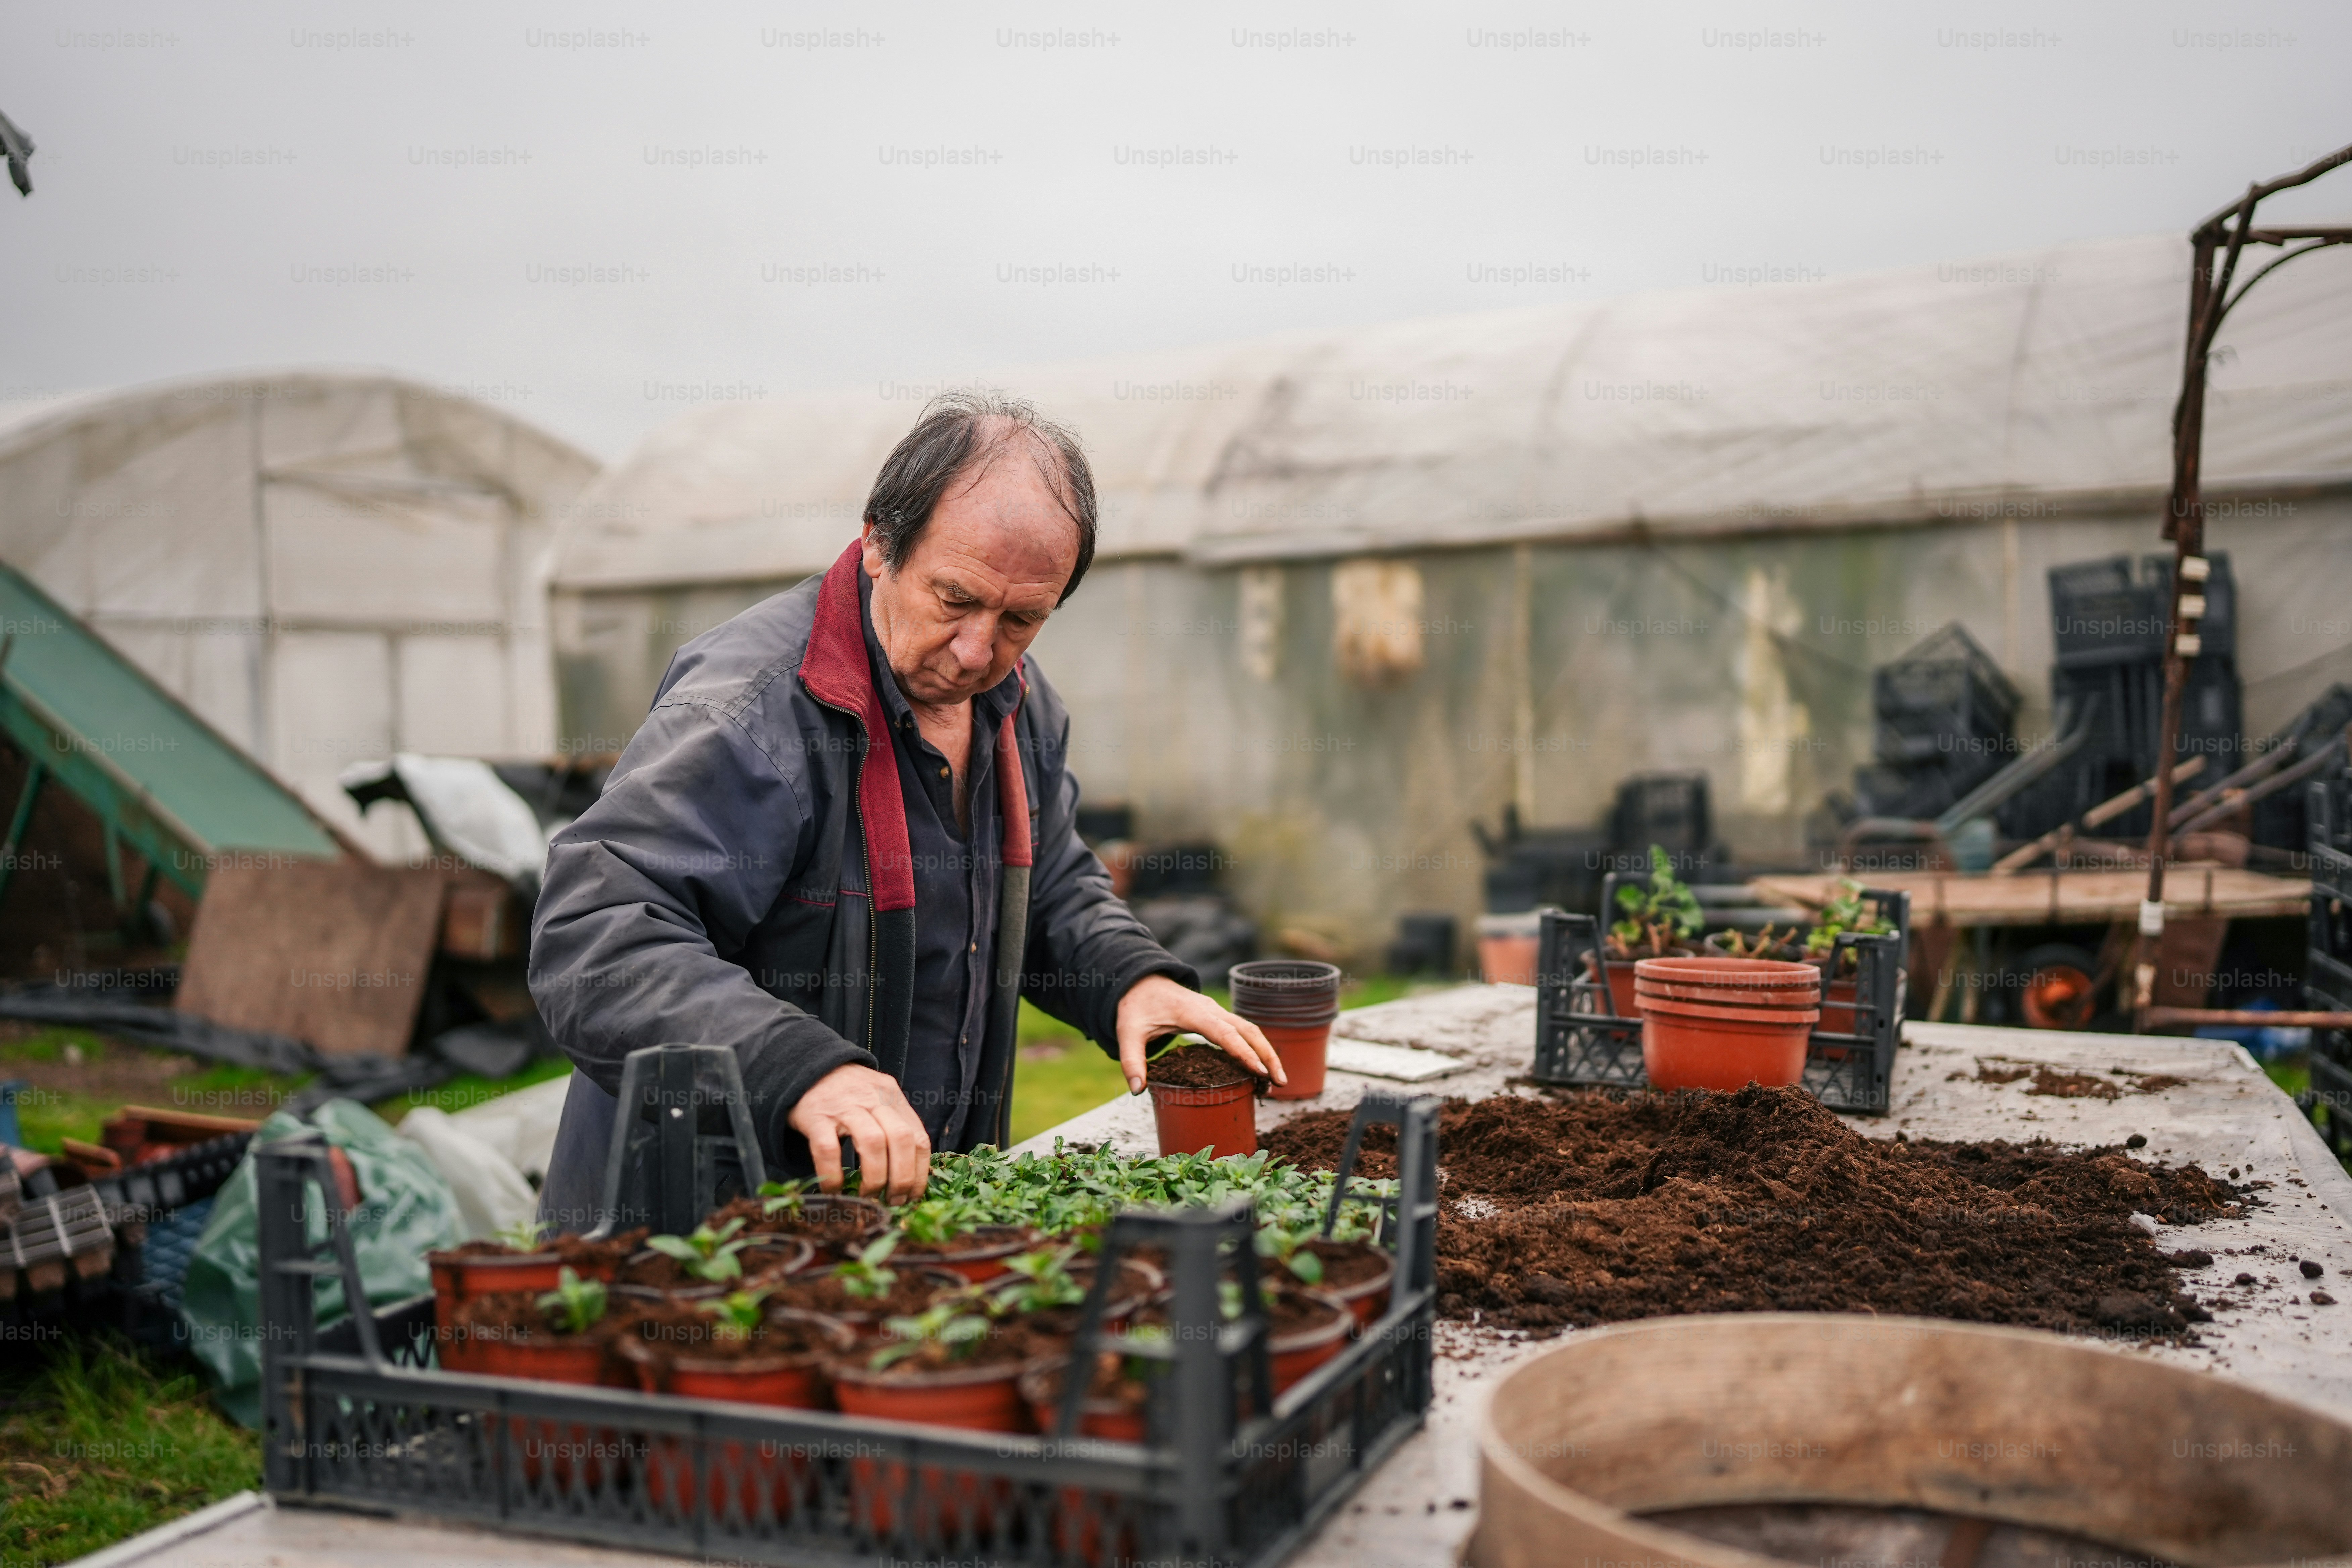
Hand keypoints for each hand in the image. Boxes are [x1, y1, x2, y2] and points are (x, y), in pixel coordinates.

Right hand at [786, 1063, 931, 1203]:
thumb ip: (893, 1126)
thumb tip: (910, 1175)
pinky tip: (835, 1189)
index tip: (913, 1196)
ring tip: (868, 1197)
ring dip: (875, 1177)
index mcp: (892, 1097)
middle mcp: (872, 1099)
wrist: (804, 1067)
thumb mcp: (876, 1099)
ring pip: (872, 1143)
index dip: (919, 1172)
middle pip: (901, 1139)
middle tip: (893, 1201)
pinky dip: (834, 1174)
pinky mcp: (815, 1115)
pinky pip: (828, 1149)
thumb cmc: (846, 1093)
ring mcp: (844, 1106)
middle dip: (902, 1178)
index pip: (918, 1137)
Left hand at [1114, 973, 1284, 1094]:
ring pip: (1250, 1029)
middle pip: (1248, 1030)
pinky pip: (1243, 1031)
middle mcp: (1210, 1010)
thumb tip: (1137, 1090)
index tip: (1259, 1071)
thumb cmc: (1136, 1006)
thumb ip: (1131, 1060)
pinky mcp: (1217, 1017)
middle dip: (1267, 1055)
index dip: (1242, 1051)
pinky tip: (1262, 1067)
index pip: (1223, 1032)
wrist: (1141, 981)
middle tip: (1280, 1082)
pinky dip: (1257, 1047)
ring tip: (1278, 1080)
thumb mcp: (1127, 1031)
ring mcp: (1217, 1012)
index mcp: (1192, 1013)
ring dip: (1266, 1052)